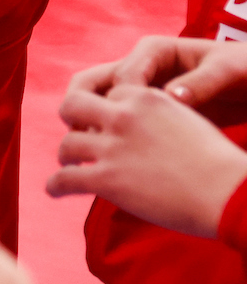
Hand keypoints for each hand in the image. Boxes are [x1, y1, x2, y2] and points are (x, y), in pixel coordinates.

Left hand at [49, 77, 246, 235]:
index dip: (107, 106)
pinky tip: (54, 191)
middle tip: (77, 135)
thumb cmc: (220, 164)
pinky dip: (55, 185)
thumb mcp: (189, 122)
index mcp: (146, 97)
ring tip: (66, 166)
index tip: (107, 122)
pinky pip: (65, 179)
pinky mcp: (106, 179)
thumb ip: (162, 118)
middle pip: (73, 104)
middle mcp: (124, 116)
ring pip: (67, 145)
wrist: (229, 193)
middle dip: (71, 119)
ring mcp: (112, 147)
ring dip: (64, 157)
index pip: (111, 90)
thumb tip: (149, 132)